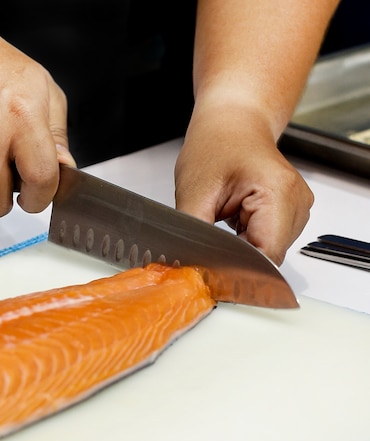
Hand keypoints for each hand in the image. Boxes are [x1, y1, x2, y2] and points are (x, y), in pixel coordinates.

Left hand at [174, 104, 313, 265]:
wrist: (231, 123)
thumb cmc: (215, 145)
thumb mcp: (194, 193)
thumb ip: (194, 234)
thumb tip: (191, 265)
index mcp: (279, 193)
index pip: (266, 256)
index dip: (239, 269)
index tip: (213, 269)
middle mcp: (296, 202)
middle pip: (268, 257)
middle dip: (237, 259)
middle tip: (209, 240)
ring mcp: (297, 208)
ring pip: (268, 252)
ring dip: (242, 248)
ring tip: (223, 219)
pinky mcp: (289, 212)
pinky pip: (268, 241)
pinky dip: (247, 240)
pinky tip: (233, 220)